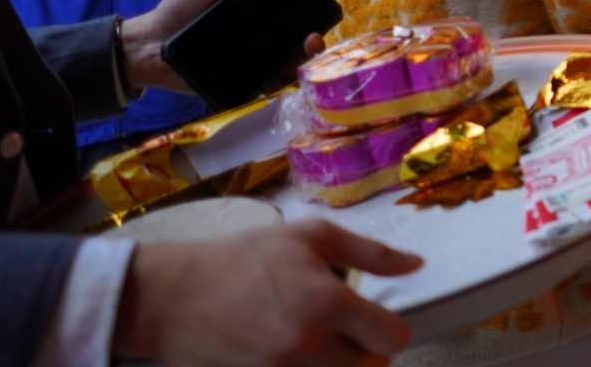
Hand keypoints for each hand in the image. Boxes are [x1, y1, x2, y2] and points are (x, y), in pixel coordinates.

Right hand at [114, 219, 422, 366]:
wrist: (173, 297)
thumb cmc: (244, 258)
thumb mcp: (310, 237)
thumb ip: (370, 253)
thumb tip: (417, 264)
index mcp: (328, 303)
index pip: (392, 338)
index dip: (389, 330)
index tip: (374, 321)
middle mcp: (310, 347)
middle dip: (366, 352)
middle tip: (347, 334)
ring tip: (321, 345)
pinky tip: (298, 358)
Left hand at [122, 0, 327, 93]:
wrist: (148, 44)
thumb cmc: (179, 10)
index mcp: (256, 16)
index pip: (291, 17)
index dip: (309, 17)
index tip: (317, 15)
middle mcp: (258, 41)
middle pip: (295, 45)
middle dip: (312, 45)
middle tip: (313, 40)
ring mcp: (249, 65)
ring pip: (285, 68)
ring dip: (301, 65)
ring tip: (303, 57)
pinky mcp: (237, 86)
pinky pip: (263, 87)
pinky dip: (278, 84)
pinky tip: (285, 76)